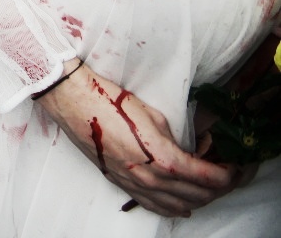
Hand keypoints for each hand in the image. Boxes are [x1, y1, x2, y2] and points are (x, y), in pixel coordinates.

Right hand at [38, 60, 235, 216]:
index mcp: (163, 157)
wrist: (74, 102)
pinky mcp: (121, 182)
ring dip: (199, 198)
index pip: (209, 178)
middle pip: (198, 195)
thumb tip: (186, 150)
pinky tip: (184, 207)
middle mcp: (151, 176)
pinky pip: (154, 205)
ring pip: (179, 205)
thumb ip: (174, 139)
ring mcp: (135, 183)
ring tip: (210, 188)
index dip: (229, 174)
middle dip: (219, 187)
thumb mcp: (153, 116)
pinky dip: (174, 208)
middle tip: (228, 174)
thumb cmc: (111, 102)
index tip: (235, 166)